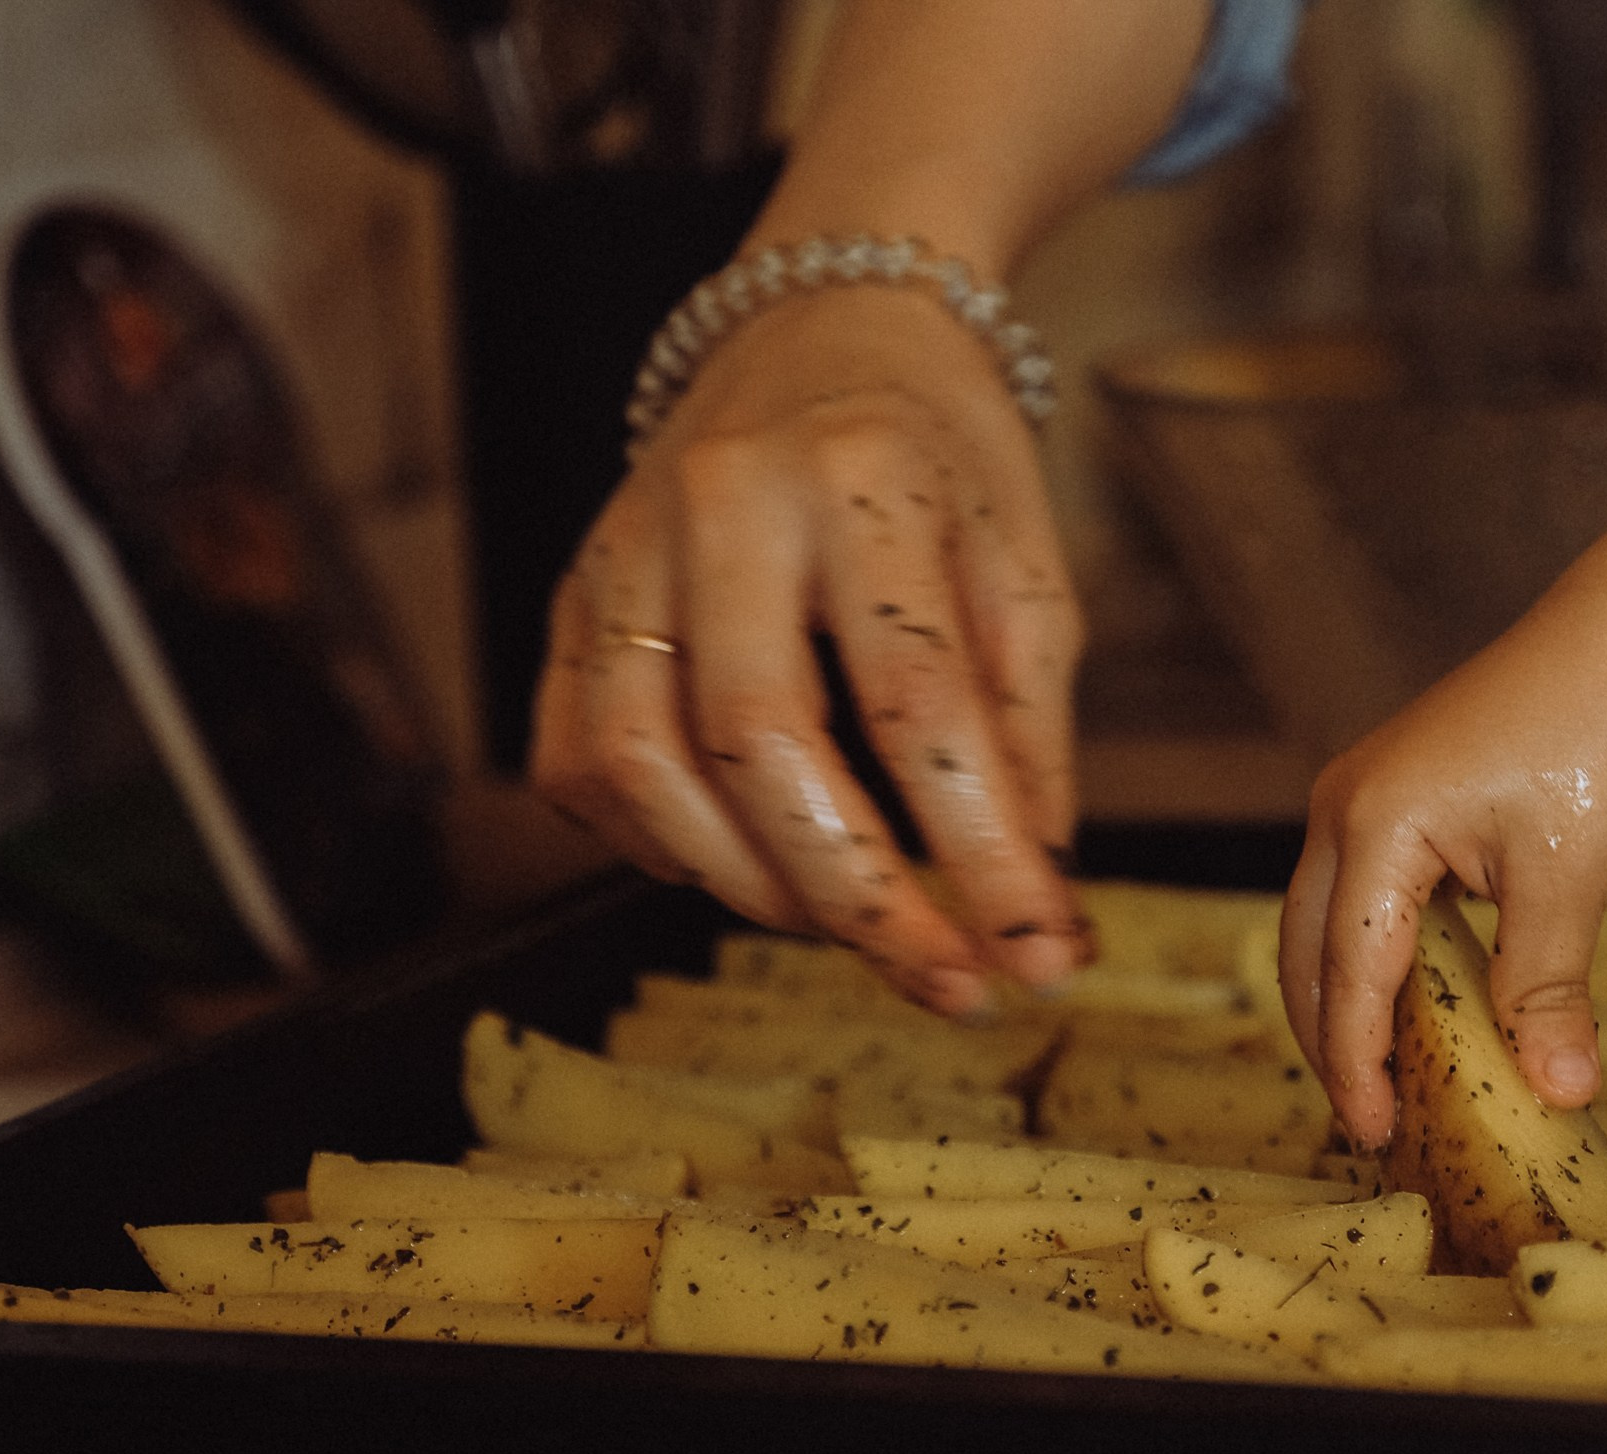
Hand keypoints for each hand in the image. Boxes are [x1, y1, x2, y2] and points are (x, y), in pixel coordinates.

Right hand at [530, 282, 1089, 1013]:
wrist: (820, 323)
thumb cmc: (938, 455)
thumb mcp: (1026, 568)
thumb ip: (1027, 736)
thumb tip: (1036, 912)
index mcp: (863, 476)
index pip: (916, 698)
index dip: (978, 850)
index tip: (1034, 956)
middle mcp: (724, 503)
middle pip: (756, 741)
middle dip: (854, 896)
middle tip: (940, 977)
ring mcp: (625, 548)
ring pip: (638, 763)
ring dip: (745, 883)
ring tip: (842, 916)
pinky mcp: (571, 597)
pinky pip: (574, 759)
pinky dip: (653, 844)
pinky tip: (736, 858)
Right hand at [1277, 599, 1606, 1150]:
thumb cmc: (1593, 738)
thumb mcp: (1573, 878)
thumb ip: (1550, 990)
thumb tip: (1558, 1093)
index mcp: (1375, 826)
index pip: (1349, 972)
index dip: (1358, 1062)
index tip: (1378, 1132)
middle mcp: (1340, 811)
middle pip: (1304, 954)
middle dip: (1330, 1042)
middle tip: (1370, 1123)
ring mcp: (1354, 800)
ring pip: (1318, 926)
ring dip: (1341, 1003)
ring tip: (1379, 1077)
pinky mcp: (1382, 799)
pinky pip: (1351, 897)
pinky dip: (1366, 960)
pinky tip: (1407, 1003)